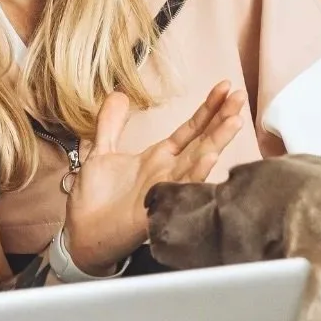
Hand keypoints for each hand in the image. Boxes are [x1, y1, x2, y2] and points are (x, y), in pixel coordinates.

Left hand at [63, 82, 245, 273]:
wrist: (81, 233)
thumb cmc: (93, 200)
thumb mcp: (100, 152)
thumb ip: (110, 124)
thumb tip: (118, 95)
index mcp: (158, 158)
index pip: (190, 129)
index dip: (207, 108)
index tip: (223, 87)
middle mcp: (168, 171)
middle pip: (202, 140)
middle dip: (222, 119)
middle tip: (239, 96)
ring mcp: (166, 187)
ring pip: (198, 161)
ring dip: (218, 141)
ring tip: (235, 120)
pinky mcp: (158, 205)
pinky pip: (181, 186)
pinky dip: (196, 172)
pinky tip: (211, 155)